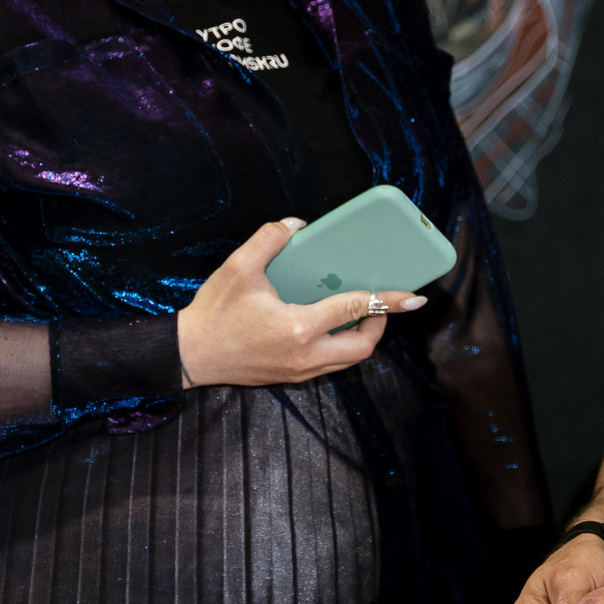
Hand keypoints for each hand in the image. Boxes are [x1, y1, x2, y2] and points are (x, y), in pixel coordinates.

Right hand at [174, 219, 424, 387]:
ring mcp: (298, 370)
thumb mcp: (238, 268)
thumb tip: (297, 226)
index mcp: (297, 326)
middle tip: (379, 304)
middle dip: (379, 325)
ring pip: (347, 361)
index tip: (413, 296)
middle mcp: (305, 355)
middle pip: (362, 348)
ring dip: (359, 338)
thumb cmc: (213, 312)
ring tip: (358, 313)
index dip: (388, 300)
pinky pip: (329, 364)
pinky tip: (329, 325)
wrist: (190, 355)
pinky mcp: (290, 377)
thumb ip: (269, 239)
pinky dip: (338, 347)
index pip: (354, 310)